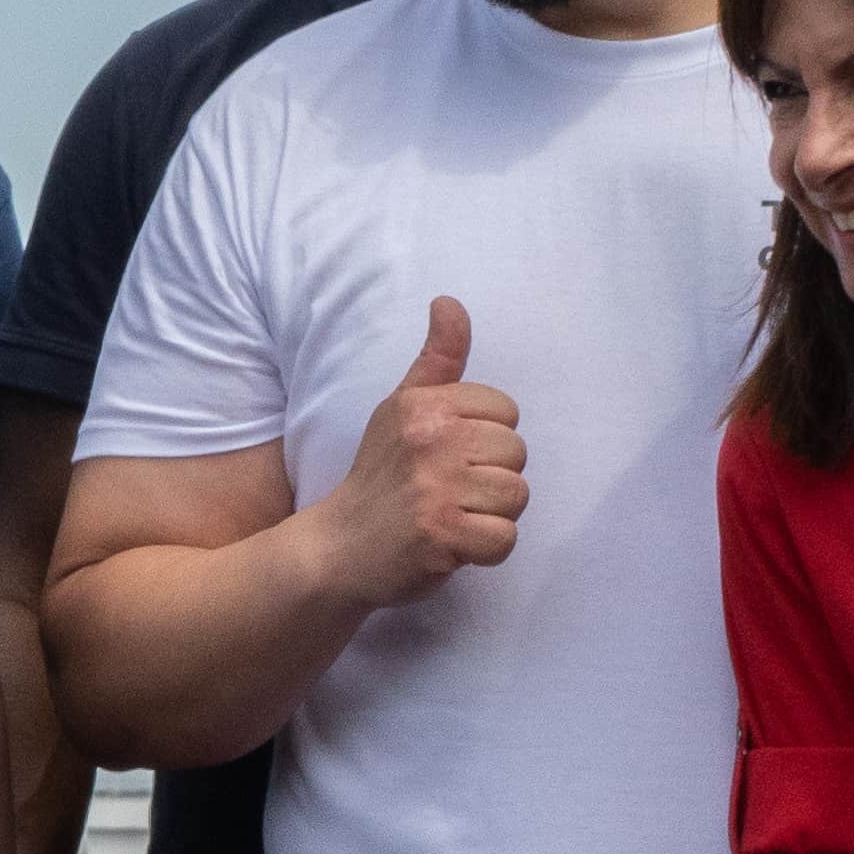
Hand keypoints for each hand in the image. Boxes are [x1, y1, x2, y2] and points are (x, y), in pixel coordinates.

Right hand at [300, 298, 524, 607]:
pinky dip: (486, 551)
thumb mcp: (400, 408)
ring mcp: (436, 490)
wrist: (336, 550)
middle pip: (517, 454)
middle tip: (449, 493)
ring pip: (516, 496)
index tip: (447, 459)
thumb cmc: (378, 477)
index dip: (485, 441)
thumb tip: (449, 302)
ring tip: (453, 517)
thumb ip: (436, 360)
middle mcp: (431, 440)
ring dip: (491, 516)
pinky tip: (454, 546)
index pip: (506, 413)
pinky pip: (504, 539)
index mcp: (424, 406)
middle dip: (491, 479)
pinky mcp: (442, 536)